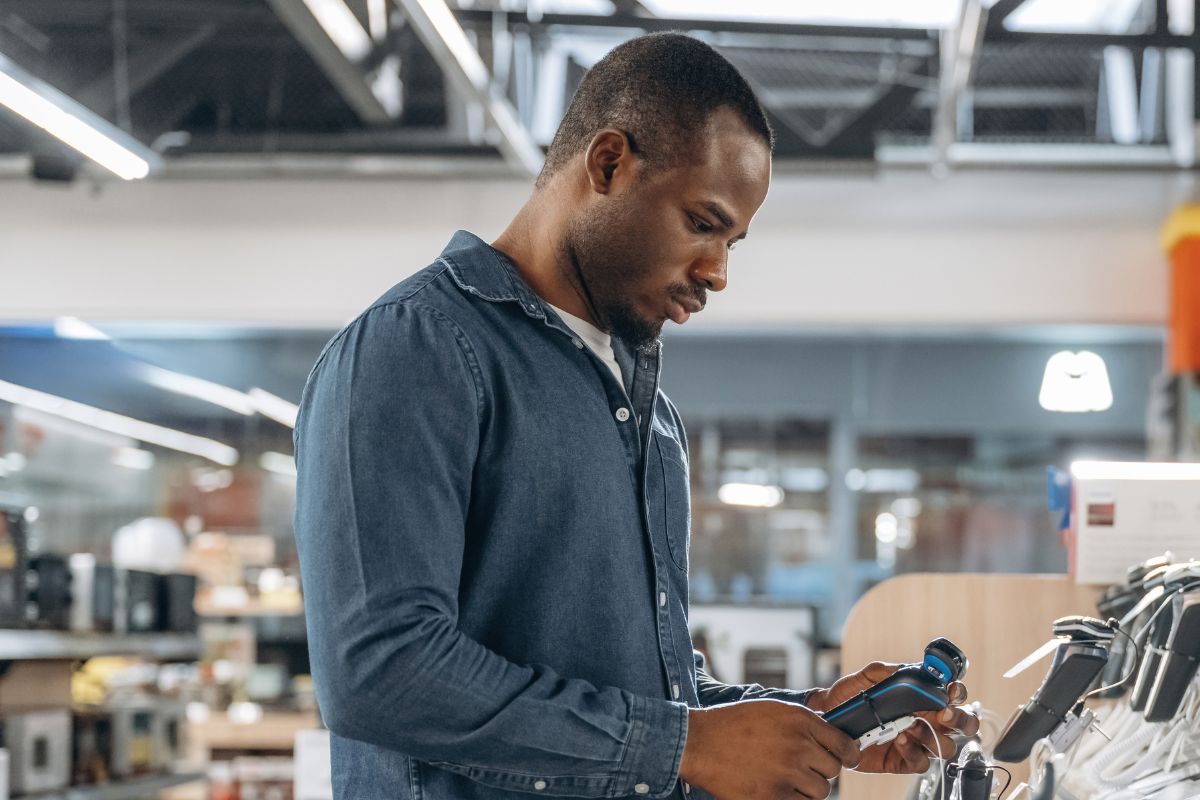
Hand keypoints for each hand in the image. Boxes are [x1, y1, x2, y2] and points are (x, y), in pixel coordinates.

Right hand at [680, 699, 859, 799]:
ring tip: (787, 779)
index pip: (844, 744)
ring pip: (820, 791)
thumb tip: (832, 738)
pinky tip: (778, 789)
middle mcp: (798, 746)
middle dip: (821, 770)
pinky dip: (794, 799)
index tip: (845, 759)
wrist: (700, 743)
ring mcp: (787, 774)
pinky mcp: (773, 797)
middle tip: (803, 768)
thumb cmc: (735, 724)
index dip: (847, 754)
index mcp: (800, 721)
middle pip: (833, 771)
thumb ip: (804, 723)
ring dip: (808, 788)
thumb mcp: (774, 710)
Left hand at [804, 662, 979, 773]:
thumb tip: (907, 668)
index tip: (952, 689)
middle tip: (944, 713)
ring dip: (932, 735)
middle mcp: (926, 719)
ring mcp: (916, 741)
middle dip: (960, 719)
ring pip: (945, 746)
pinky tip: (899, 740)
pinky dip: (914, 752)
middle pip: (962, 725)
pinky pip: (920, 762)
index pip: (952, 695)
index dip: (958, 692)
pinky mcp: (903, 761)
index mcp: (922, 697)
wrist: (826, 718)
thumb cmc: (849, 695)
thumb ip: (886, 671)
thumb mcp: (865, 677)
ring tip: (910, 725)